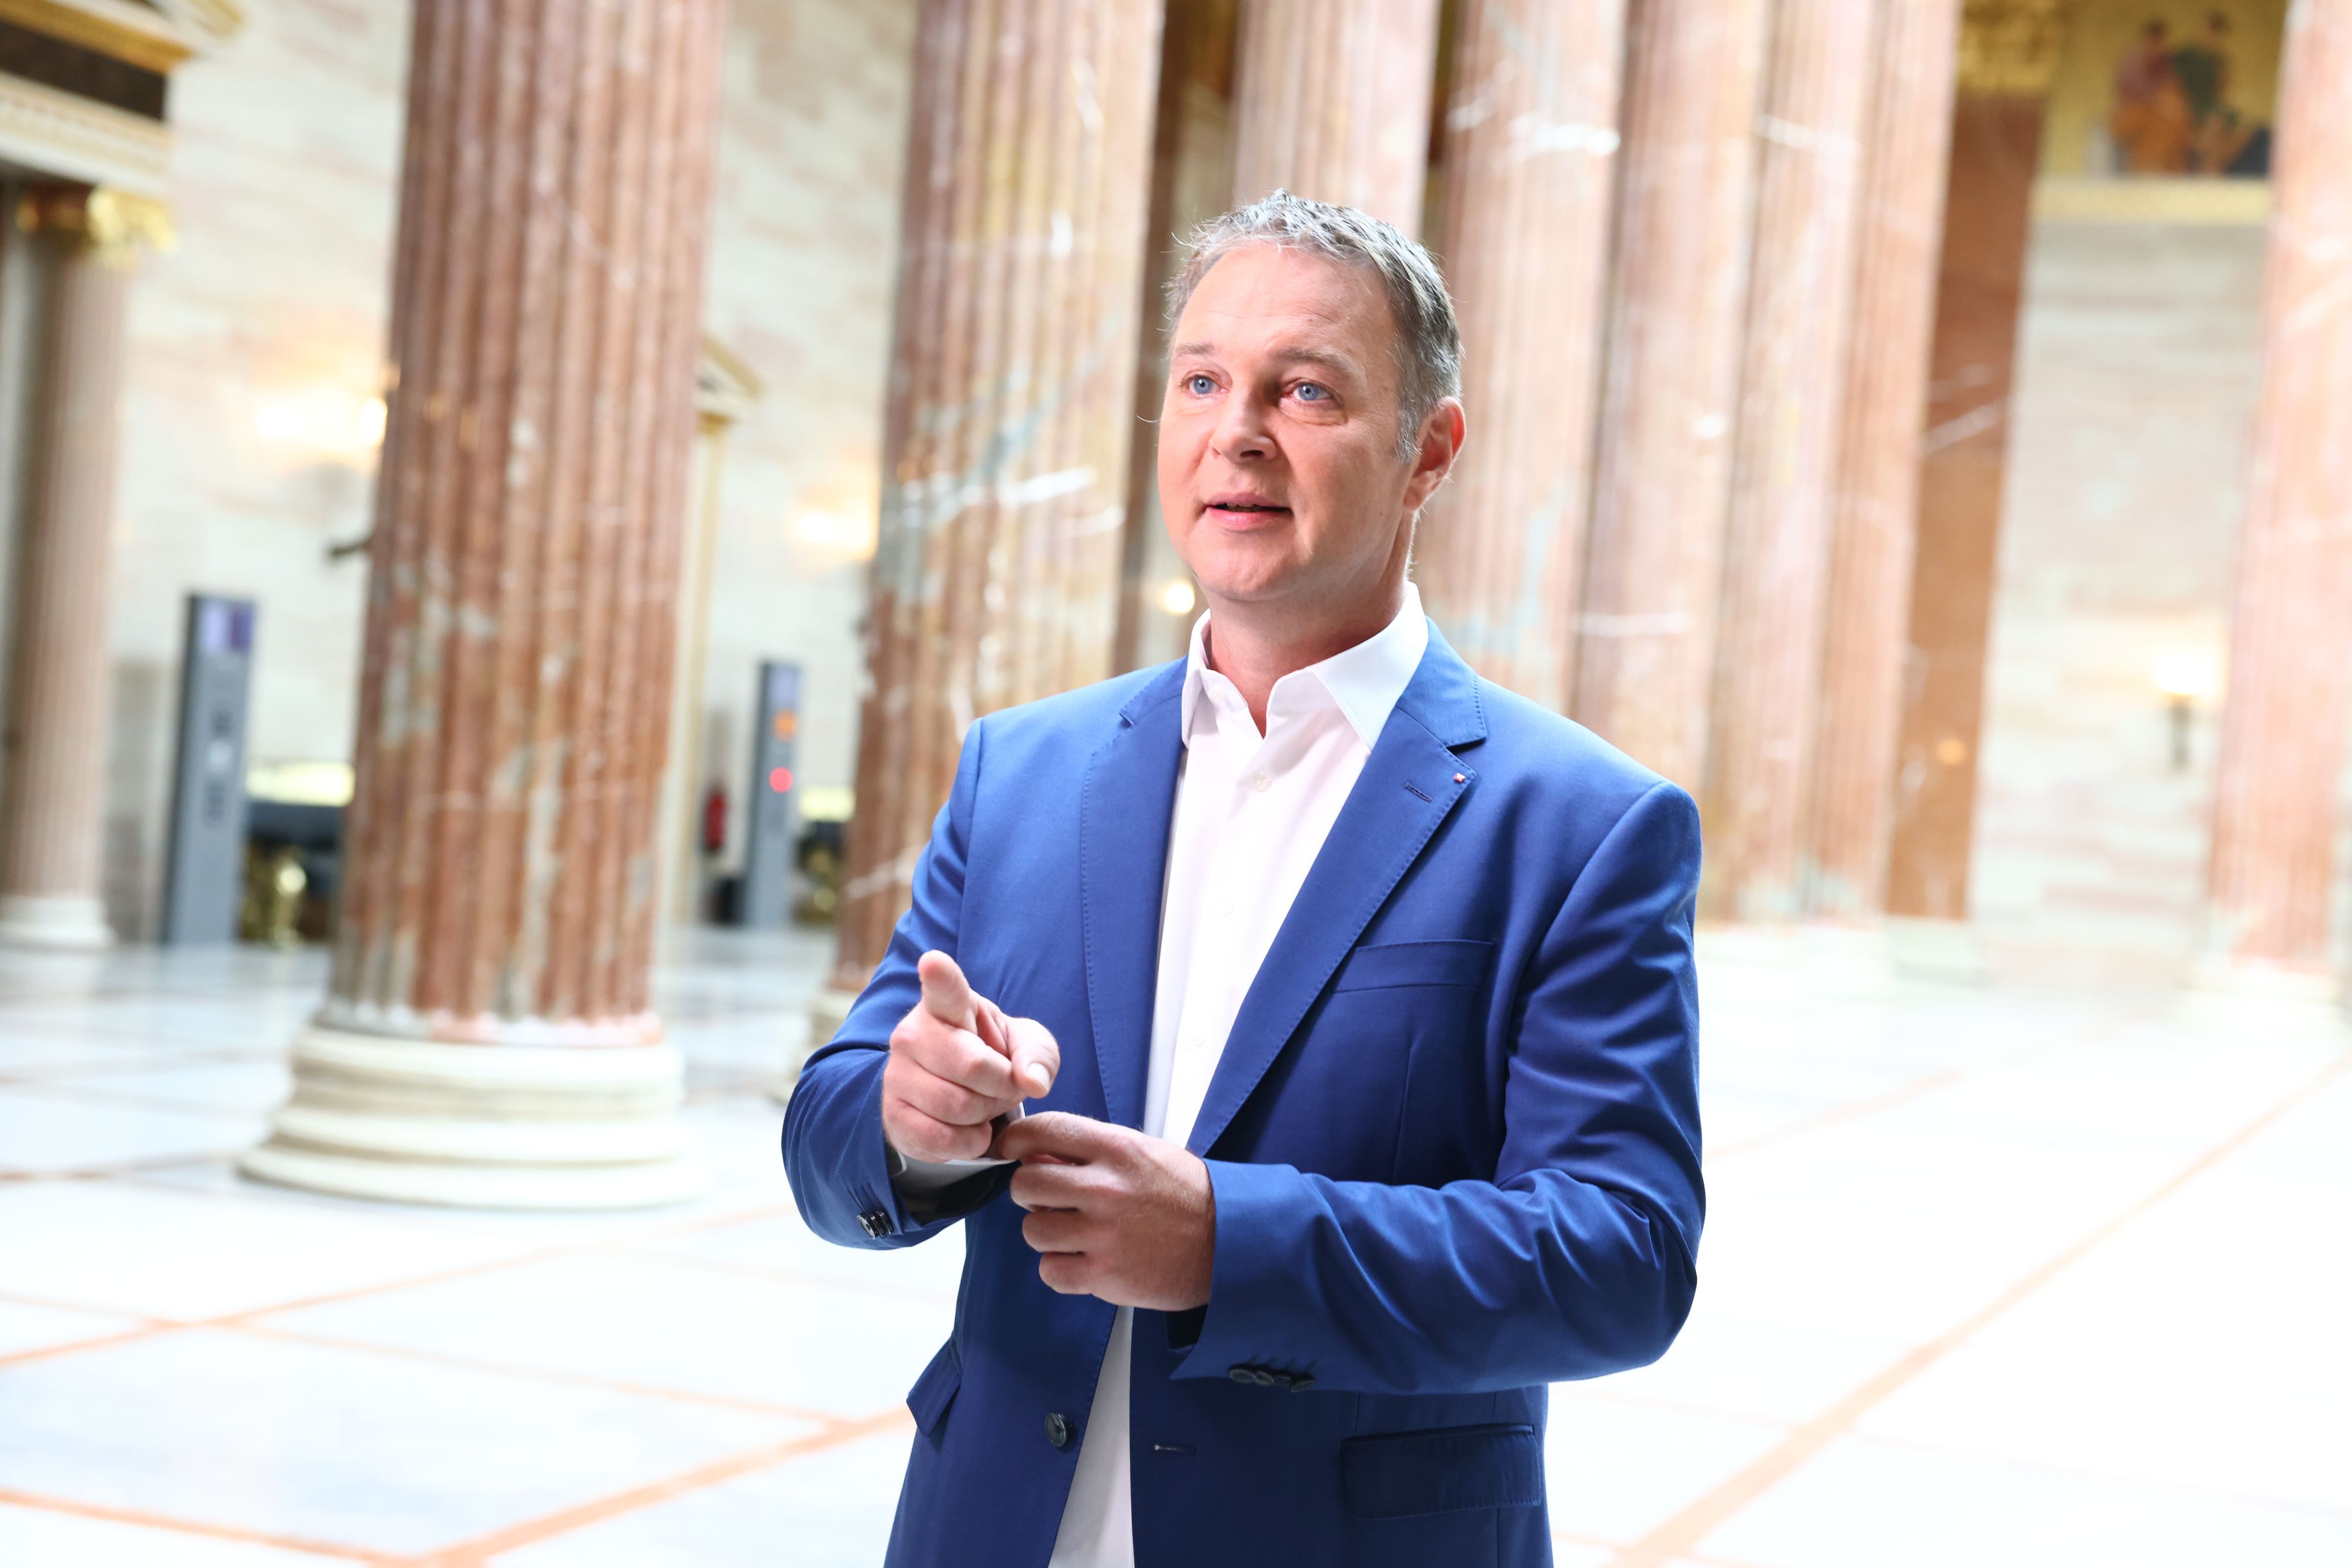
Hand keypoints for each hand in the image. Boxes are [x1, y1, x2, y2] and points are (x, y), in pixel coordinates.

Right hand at [881, 951, 1060, 1162]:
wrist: (958, 1096)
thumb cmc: (994, 1057)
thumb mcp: (1027, 1047)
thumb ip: (1038, 1056)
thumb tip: (1033, 1082)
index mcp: (947, 1004)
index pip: (943, 988)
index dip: (939, 975)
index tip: (934, 962)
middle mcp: (912, 1034)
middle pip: (970, 1066)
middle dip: (1001, 1085)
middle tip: (1003, 1085)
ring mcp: (896, 1074)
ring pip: (956, 1106)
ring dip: (985, 1114)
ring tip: (984, 1104)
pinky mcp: (892, 1115)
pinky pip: (941, 1139)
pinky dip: (968, 1142)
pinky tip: (968, 1129)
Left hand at [1001, 1113, 1214, 1310]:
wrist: (1230, 1242)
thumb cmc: (1186, 1196)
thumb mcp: (1143, 1153)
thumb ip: (1091, 1150)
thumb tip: (1037, 1155)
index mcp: (1116, 1148)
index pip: (1041, 1131)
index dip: (1015, 1140)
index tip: (1013, 1151)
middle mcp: (1105, 1188)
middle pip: (1025, 1184)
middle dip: (1030, 1192)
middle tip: (1051, 1200)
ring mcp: (1104, 1233)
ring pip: (1032, 1230)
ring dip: (1046, 1232)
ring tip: (1074, 1233)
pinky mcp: (1105, 1275)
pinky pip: (1050, 1270)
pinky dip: (1060, 1269)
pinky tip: (1083, 1260)